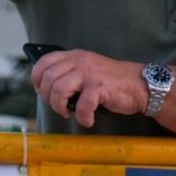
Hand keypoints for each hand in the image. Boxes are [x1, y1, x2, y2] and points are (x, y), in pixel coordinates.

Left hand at [30, 49, 146, 127]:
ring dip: (60, 107)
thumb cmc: (111, 82)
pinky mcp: (99, 87)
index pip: (42, 63)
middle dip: (48, 99)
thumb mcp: (86, 70)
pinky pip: (82, 105)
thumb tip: (46, 89)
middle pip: (47, 79)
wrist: (139, 85)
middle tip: (60, 108)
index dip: (37, 82)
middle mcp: (78, 61)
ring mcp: (88, 73)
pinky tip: (88, 119)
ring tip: (70, 113)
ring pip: (58, 90)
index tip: (44, 93)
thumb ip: (68, 73)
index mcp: (73, 56)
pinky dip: (83, 117)